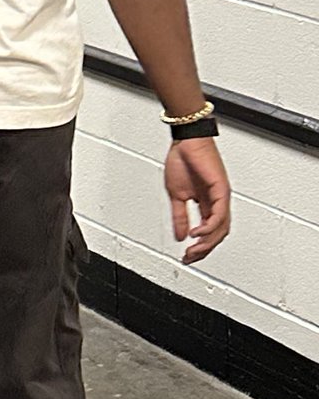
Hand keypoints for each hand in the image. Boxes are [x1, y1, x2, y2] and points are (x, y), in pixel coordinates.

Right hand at [164, 137, 231, 263]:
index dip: (198, 247)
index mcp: (207, 204)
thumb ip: (180, 216)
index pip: (207, 232)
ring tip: (194, 249)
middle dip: (203, 250)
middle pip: (216, 234)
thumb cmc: (182, 160)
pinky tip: (198, 232)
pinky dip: (209, 227)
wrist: (185, 140)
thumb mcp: (176, 194)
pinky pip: (220, 215)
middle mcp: (217, 203)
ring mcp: (221, 197)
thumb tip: (180, 235)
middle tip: (190, 258)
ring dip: (207, 242)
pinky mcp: (222, 190)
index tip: (187, 256)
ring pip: (220, 228)